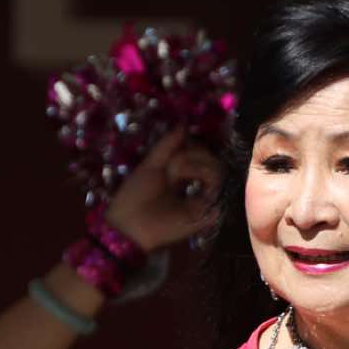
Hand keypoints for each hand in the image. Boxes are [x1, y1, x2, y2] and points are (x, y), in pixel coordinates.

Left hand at [104, 128, 222, 252]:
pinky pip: (218, 184)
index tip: (178, 145)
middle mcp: (196, 186)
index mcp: (181, 175)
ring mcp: (204, 199)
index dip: (192, 145)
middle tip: (171, 167)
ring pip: (217, 168)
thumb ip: (167, 144)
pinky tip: (189, 183)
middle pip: (211, 157)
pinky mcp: (209, 211)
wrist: (130, 223)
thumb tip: (184, 125)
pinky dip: (205, 176)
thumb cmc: (135, 195)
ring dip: (193, 164)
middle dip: (190, 155)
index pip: (200, 151)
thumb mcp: (151, 163)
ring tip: (175, 176)